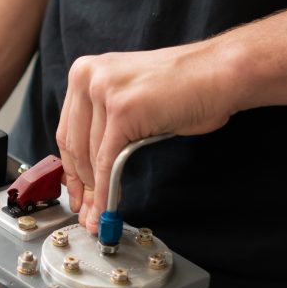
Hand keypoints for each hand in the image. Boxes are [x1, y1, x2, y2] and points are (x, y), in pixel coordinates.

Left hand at [56, 39, 243, 233]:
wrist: (219, 73)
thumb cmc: (185, 87)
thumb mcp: (131, 100)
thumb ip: (104, 123)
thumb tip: (90, 171)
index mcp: (85, 72)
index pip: (67, 131)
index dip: (70, 169)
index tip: (74, 193)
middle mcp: (88, 77)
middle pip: (74, 145)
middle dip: (81, 185)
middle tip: (88, 212)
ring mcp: (103, 91)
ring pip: (91, 156)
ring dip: (96, 192)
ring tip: (102, 215)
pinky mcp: (121, 111)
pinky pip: (108, 160)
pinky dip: (107, 188)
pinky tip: (109, 205)